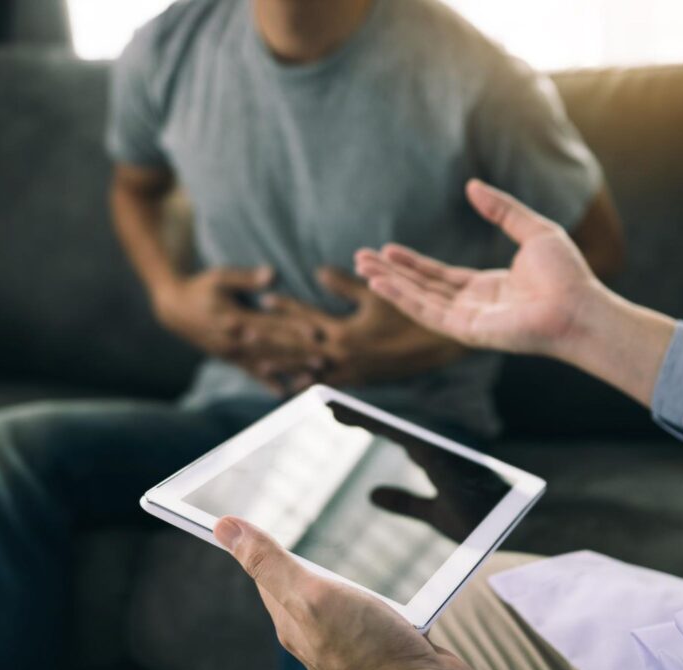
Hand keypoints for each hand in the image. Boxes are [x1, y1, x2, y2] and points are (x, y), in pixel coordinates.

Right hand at [152, 267, 321, 390]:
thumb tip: (271, 274)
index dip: (293, 329)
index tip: (316, 332)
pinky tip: (283, 393)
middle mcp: (234, 341)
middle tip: (324, 360)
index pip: (269, 325)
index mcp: (234, 319)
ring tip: (313, 378)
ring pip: (265, 364)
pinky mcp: (229, 358)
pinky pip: (251, 373)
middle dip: (299, 355)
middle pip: (272, 349)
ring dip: (290, 371)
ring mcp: (231, 353)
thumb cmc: (200, 287)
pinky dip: (267, 383)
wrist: (173, 310)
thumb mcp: (219, 277)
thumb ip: (246, 278)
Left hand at [214, 517, 476, 669]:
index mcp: (291, 621)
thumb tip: (223, 528)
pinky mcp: (378, 639)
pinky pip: (367, 606)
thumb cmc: (371, 649)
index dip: (258, 544)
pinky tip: (382, 580)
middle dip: (299, 555)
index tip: (249, 517)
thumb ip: (270, 563)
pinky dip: (370, 589)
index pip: (264, 574)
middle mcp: (315, 632)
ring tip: (339, 549)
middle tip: (295, 523)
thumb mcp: (312, 595)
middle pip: (299, 583)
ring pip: (335, 594)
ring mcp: (347, 638)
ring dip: (338, 571)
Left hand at [259, 267, 465, 389]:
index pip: (305, 317)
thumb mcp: (379, 295)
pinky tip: (292, 386)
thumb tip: (319, 271)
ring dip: (282, 366)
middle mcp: (342, 358)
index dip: (284, 306)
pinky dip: (307, 384)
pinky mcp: (360, 382)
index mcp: (344, 334)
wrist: (443, 347)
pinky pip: (326, 386)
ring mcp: (349, 374)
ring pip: (306, 371)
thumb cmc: (413, 315)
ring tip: (257, 364)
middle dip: (268, 340)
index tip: (263, 297)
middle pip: (296, 348)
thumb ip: (346, 285)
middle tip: (239, 334)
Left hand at [324, 402, 507, 543]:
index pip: (394, 437)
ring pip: (392, 427)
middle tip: (327, 406)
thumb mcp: (434, 515)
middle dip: (361, 416)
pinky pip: (400, 435)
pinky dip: (376, 425)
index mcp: (434, 461)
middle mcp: (435, 451)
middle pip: (390, 428)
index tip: (338, 417)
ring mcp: (437, 451)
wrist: (502, 535)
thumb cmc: (480, 524)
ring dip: (363, 417)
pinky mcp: (437, 457)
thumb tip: (372, 494)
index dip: (369, 425)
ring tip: (332, 408)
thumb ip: (405, 503)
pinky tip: (354, 420)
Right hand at [355, 180, 603, 359]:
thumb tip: (472, 186)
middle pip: (421, 288)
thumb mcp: (533, 230)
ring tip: (362, 268)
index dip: (412, 263)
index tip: (387, 250)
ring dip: (389, 284)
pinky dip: (402, 298)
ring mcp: (468, 320)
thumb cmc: (567, 275)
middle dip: (390, 274)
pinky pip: (427, 312)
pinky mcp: (466, 330)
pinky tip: (381, 285)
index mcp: (487, 288)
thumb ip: (502, 210)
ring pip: (418, 300)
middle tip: (361, 259)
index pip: (439, 276)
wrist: (580, 306)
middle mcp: (473, 306)